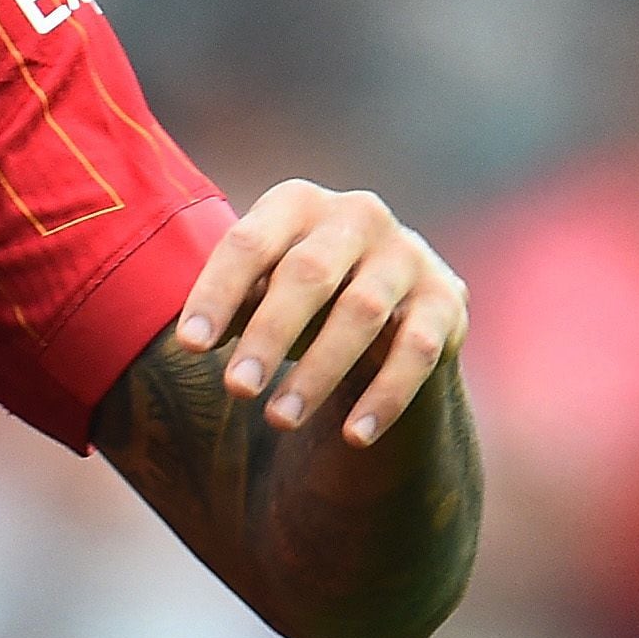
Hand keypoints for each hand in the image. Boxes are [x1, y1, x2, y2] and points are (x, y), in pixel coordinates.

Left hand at [174, 180, 466, 448]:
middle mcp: (357, 215)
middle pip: (308, 275)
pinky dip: (385, 396)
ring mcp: (408, 253)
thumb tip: (196, 339)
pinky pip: (417, 351)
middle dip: (270, 335)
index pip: (249, 244)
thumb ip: (234, 304)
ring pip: (363, 314)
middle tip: (237, 390)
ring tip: (279, 419)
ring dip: (319, 372)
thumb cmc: (297, 295)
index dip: (217, 294)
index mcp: (297, 202)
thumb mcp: (261, 289)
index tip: (190, 346)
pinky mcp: (448, 297)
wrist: (388, 303)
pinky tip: (354, 435)